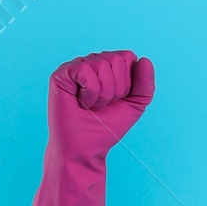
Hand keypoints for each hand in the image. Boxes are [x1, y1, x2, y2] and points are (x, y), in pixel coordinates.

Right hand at [33, 50, 154, 205]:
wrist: (85, 149)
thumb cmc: (106, 128)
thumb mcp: (134, 106)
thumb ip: (145, 85)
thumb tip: (144, 60)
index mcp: (107, 67)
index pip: (127, 57)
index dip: (127, 82)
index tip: (116, 100)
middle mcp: (90, 63)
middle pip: (116, 59)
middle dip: (116, 89)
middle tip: (102, 105)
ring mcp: (75, 67)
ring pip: (102, 64)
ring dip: (103, 93)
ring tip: (90, 106)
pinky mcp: (61, 75)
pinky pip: (85, 71)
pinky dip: (89, 92)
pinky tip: (80, 102)